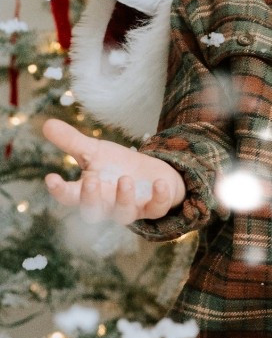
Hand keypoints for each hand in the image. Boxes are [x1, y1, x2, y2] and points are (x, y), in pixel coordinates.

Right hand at [43, 118, 184, 223]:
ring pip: (123, 214)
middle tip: (90, 180)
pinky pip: (156, 208)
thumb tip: (46, 123)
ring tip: (125, 179)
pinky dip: (159, 197)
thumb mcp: (95, 151)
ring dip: (124, 198)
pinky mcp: (153, 207)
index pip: (68, 196)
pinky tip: (160, 182)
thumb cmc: (116, 166)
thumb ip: (71, 141)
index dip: (59, 190)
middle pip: (93, 211)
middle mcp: (107, 205)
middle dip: (91, 198)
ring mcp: (130, 208)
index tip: (51, 178)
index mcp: (88, 192)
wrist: (149, 175)